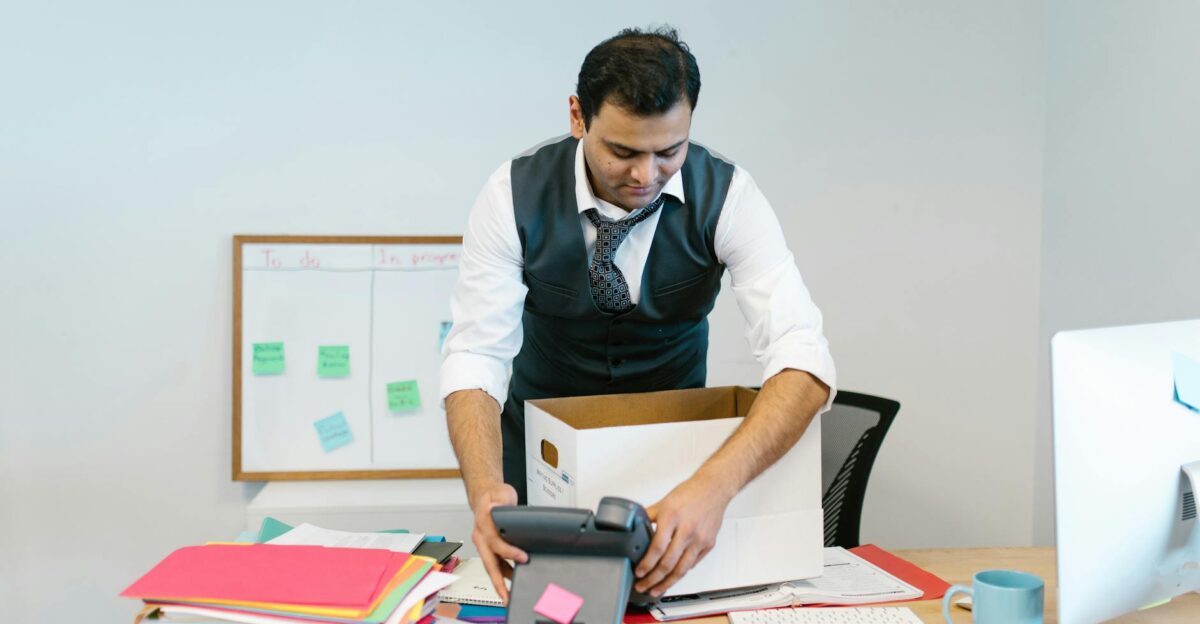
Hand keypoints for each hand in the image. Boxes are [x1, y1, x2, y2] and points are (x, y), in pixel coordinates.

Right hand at [469, 482, 527, 603]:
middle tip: (506, 596)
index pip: (495, 542)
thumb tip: (494, 507)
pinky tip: (514, 578)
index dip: (508, 552)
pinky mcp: (489, 548)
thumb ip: (500, 500)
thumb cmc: (494, 495)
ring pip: (492, 567)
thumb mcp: (500, 492)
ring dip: (500, 582)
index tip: (523, 557)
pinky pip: (496, 563)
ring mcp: (484, 544)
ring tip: (509, 595)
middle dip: (497, 582)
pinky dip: (504, 573)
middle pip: (489, 563)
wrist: (486, 496)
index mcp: (483, 525)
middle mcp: (480, 537)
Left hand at [634, 475, 734, 596]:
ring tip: (656, 589)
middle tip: (643, 586)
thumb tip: (632, 526)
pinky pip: (692, 564)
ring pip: (682, 569)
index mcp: (672, 518)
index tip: (639, 572)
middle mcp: (687, 530)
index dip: (647, 564)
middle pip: (668, 563)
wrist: (714, 488)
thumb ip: (648, 516)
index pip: (657, 548)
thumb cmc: (690, 493)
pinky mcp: (708, 544)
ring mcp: (699, 539)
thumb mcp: (664, 502)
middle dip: (653, 579)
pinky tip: (672, 578)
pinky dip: (681, 573)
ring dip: (667, 583)